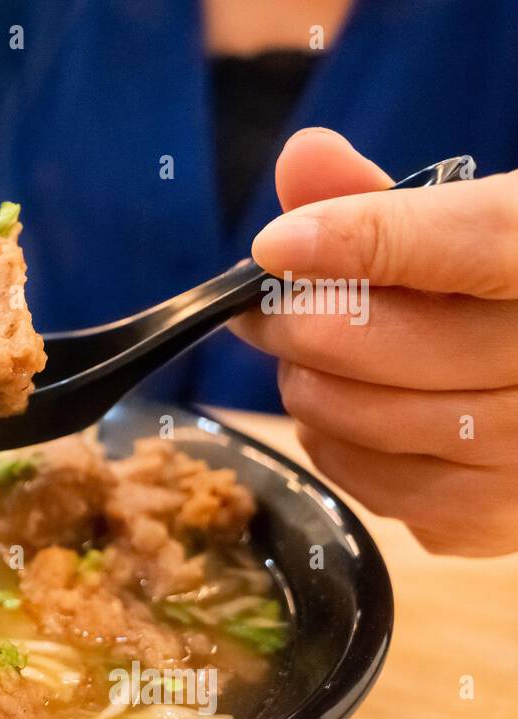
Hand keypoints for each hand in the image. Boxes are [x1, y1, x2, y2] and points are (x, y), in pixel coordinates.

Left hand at [232, 128, 517, 556]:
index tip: (276, 245)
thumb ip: (385, 197)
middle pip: (390, 343)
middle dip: (299, 322)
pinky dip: (337, 447)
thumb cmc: (500, 294)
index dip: (363, 242)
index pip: (472, 244)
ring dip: (309, 388)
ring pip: (366, 422)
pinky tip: (352, 412)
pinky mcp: (497, 520)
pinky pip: (375, 486)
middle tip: (264, 309)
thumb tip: (303, 157)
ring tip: (311, 359)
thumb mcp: (468, 228)